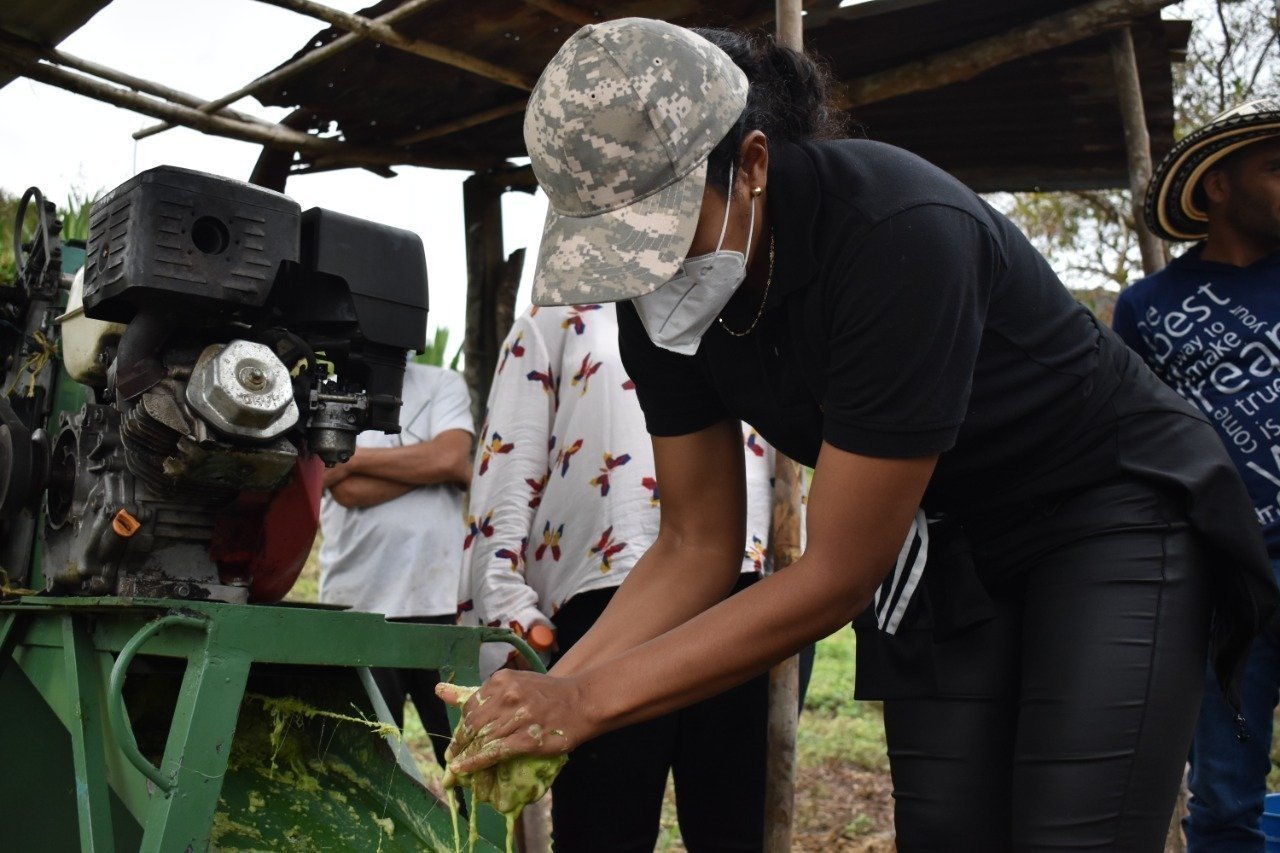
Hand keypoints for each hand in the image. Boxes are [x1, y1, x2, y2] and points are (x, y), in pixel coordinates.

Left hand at [436, 670, 590, 774]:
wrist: (582, 702)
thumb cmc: (548, 694)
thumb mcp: (515, 683)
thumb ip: (481, 691)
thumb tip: (438, 690)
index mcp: (501, 680)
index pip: (470, 705)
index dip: (462, 726)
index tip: (458, 739)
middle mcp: (507, 695)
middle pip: (472, 723)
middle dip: (460, 742)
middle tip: (451, 756)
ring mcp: (517, 717)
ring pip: (481, 739)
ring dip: (464, 755)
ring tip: (455, 766)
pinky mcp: (526, 739)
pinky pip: (493, 752)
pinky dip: (475, 762)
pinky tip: (463, 769)